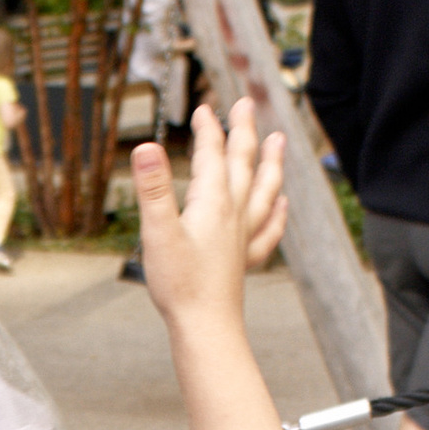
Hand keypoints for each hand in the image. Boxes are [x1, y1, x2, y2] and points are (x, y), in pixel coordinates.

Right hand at [128, 99, 285, 322]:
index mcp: (213, 203)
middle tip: (245, 103)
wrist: (206, 326)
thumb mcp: (157, 232)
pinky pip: (268, 228)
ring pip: (265, 189)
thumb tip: (145, 146)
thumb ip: (152, 188)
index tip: (204, 108)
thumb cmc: (179, 284)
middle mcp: (234, 214)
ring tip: (278, 141)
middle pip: (243, 163)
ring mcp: (243, 236)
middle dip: (243, 131)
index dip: (208, 129)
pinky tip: (283, 203)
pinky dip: (278, 211)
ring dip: (271, 162)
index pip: (212, 155)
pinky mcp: (245, 259)